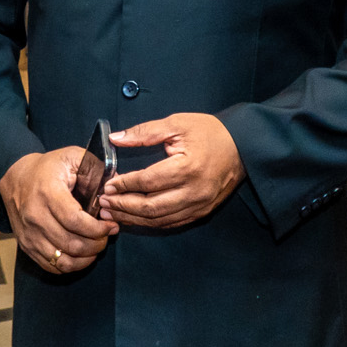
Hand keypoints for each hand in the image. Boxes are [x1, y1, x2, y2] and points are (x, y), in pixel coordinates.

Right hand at [0, 147, 115, 272]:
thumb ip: (96, 169)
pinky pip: (52, 267)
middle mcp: (35, 216)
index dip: (97, 229)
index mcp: (47, 193)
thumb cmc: (48, 167)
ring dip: (86, 258)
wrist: (16, 178)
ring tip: (96, 246)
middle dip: (96, 244)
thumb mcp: (72, 157)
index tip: (111, 226)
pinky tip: (81, 254)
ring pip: (62, 261)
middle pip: (71, 244)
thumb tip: (115, 190)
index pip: (75, 221)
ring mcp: (29, 234)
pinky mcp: (26, 246)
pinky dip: (71, 265)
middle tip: (106, 236)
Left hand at [99, 113, 242, 228]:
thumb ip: (145, 132)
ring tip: (113, 213)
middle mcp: (194, 191)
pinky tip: (135, 217)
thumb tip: (115, 138)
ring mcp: (199, 205)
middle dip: (123, 207)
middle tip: (103, 204)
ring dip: (133, 218)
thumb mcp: (177, 123)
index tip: (107, 185)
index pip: (147, 182)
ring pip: (159, 220)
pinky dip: (151, 223)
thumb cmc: (209, 132)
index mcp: (187, 167)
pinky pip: (171, 223)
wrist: (242, 146)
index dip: (124, 185)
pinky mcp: (202, 212)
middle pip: (151, 207)